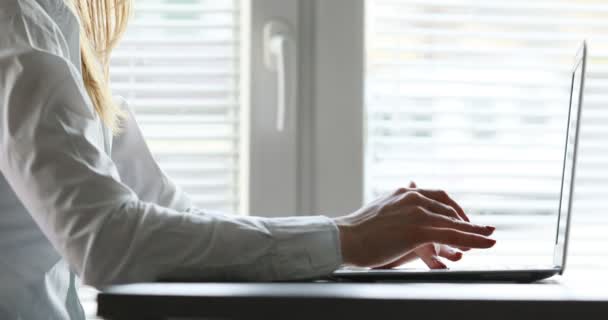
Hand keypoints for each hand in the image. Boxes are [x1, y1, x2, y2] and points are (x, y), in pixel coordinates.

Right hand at [333, 184, 494, 267]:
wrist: (343, 238)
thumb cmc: (357, 230)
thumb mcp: (380, 208)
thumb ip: (397, 200)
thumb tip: (409, 184)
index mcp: (404, 193)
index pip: (438, 196)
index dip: (455, 208)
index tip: (464, 218)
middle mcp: (413, 197)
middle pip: (449, 208)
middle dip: (467, 221)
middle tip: (481, 231)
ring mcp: (416, 212)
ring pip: (454, 221)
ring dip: (476, 231)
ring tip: (492, 238)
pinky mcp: (418, 229)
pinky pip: (452, 235)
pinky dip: (472, 239)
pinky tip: (484, 243)